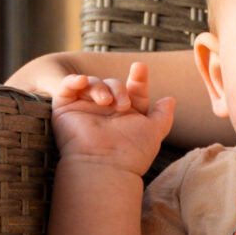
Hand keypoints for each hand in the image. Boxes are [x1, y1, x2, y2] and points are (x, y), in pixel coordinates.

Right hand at [51, 58, 174, 178]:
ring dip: (101, 88)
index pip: (133, 89)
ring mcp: (85, 109)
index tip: (139, 68)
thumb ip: (163, 116)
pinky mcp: (65, 110)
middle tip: (123, 106)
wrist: (105, 166)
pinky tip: (82, 81)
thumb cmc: (132, 152)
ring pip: (93, 83)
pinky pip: (66, 88)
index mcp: (127, 114)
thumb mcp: (154, 131)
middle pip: (114, 83)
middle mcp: (106, 111)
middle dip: (120, 88)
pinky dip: (73, 81)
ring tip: (106, 102)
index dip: (138, 78)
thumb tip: (170, 99)